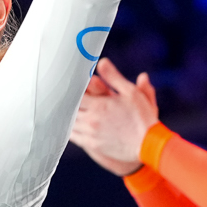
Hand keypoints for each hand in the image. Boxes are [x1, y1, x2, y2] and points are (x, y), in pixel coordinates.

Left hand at [69, 58, 159, 175]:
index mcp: (99, 105)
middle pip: (69, 108)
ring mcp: (90, 133)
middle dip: (65, 102)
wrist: (149, 144)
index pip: (75, 94)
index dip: (69, 89)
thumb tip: (101, 62)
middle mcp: (91, 119)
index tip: (65, 84)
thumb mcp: (131, 93)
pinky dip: (67, 129)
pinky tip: (65, 125)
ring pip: (68, 122)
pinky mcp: (92, 145)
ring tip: (58, 109)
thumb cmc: (142, 117)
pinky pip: (72, 136)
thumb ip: (114, 77)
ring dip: (64, 115)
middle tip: (57, 95)